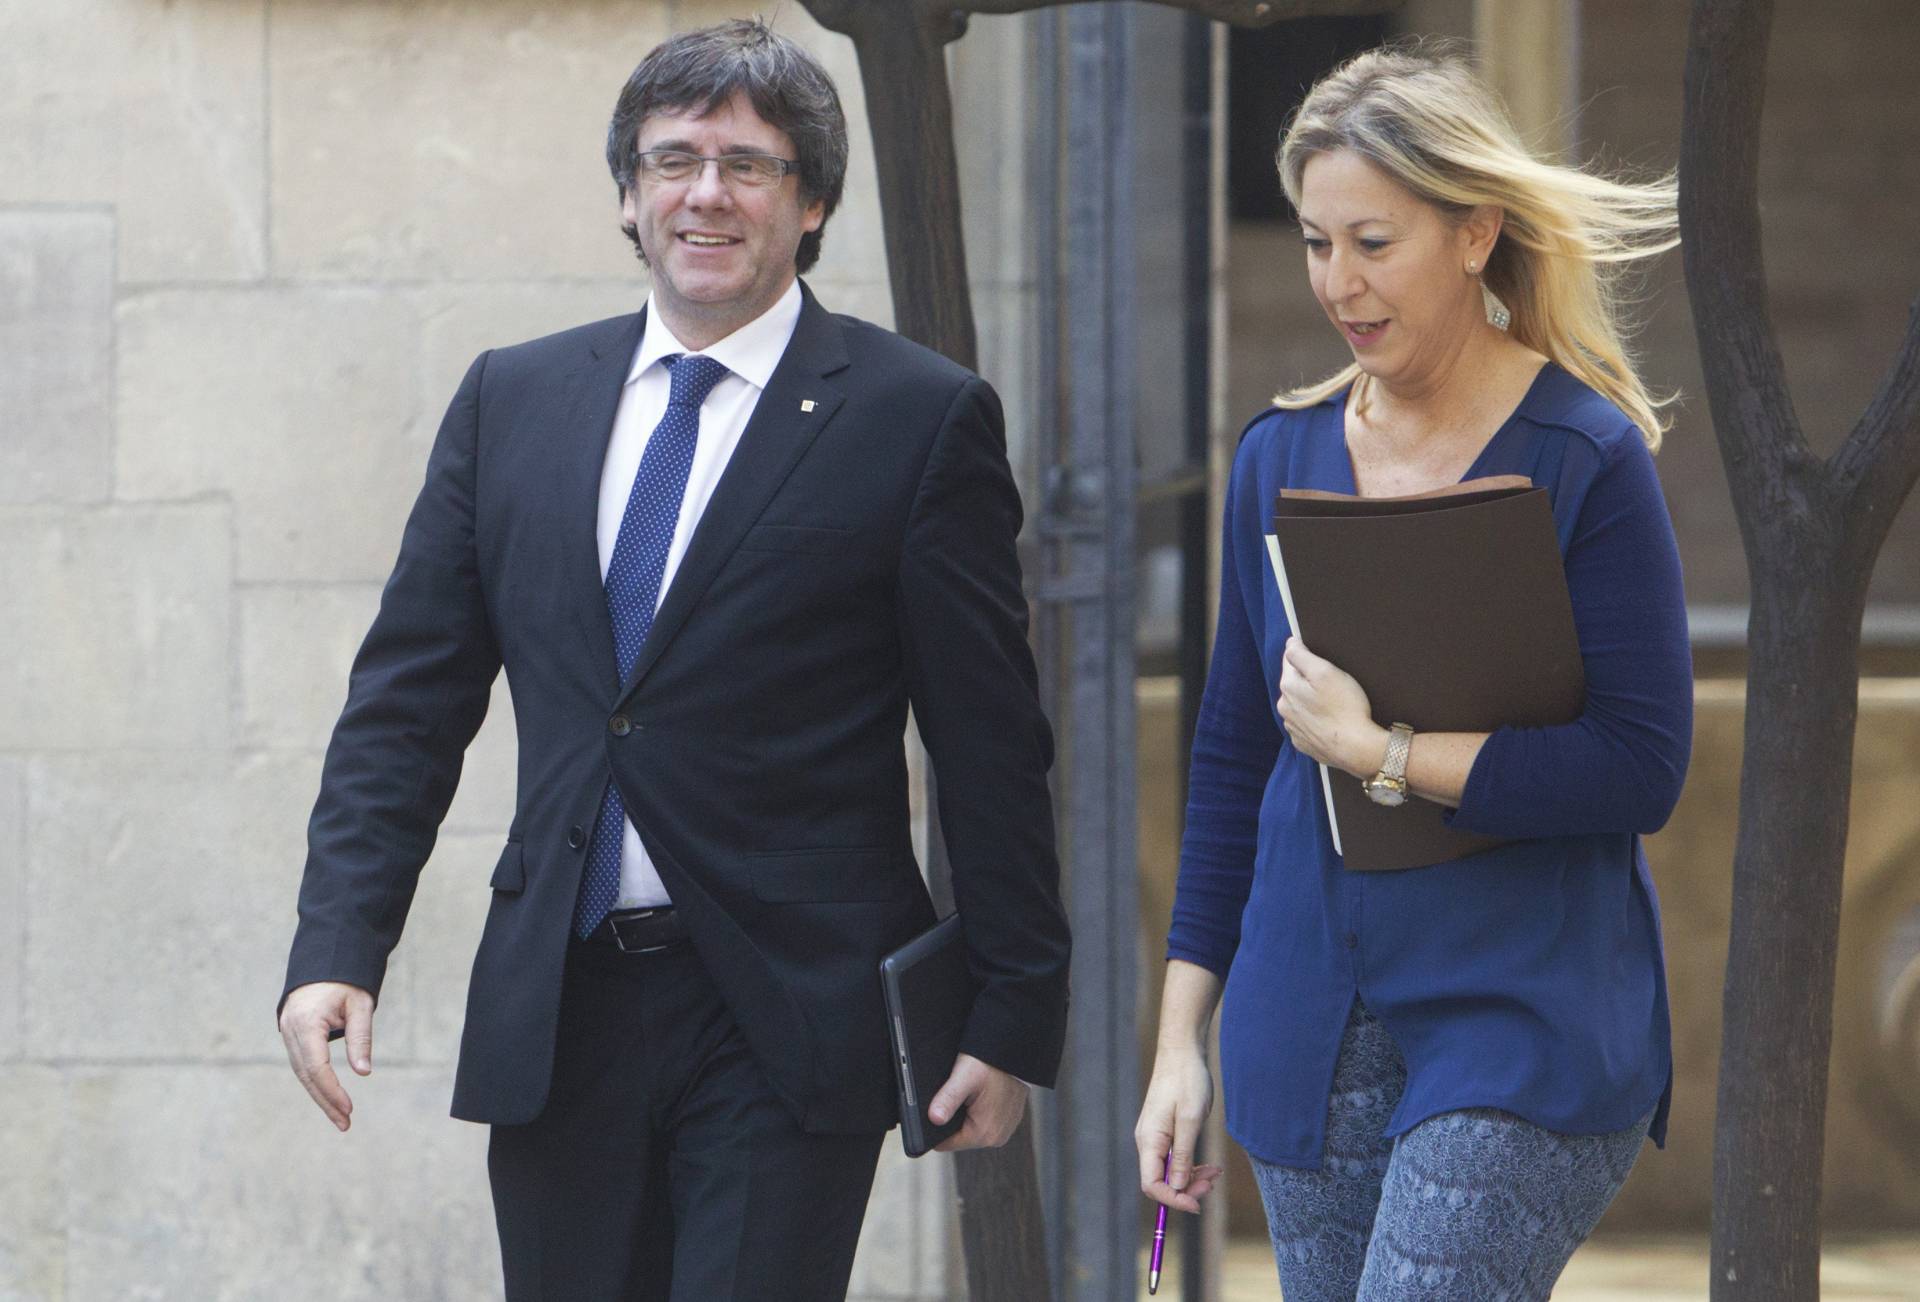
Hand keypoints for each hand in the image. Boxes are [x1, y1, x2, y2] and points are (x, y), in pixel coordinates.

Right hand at [278, 981, 375, 1131]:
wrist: (325, 958)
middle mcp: (290, 1030)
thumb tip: (364, 1072)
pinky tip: (328, 1096)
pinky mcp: (290, 1034)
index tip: (348, 1109)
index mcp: (306, 1022)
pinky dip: (314, 1081)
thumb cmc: (346, 980)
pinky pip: (301, 1063)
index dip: (331, 1090)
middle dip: (325, 1100)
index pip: (316, 1066)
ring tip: (340, 1117)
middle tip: (344, 1123)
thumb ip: (360, 1037)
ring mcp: (286, 1032)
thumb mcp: (360, 1005)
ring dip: (319, 1095)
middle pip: (306, 1075)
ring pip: (301, 1072)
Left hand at [929, 1053, 1027, 1150]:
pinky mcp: (1008, 1121)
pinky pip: (984, 1120)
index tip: (938, 1106)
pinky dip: (978, 1109)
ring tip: (969, 1091)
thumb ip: (947, 1099)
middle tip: (956, 1093)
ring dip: (965, 1113)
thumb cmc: (990, 1062)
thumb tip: (933, 1119)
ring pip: (970, 1128)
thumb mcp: (964, 1078)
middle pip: (959, 1136)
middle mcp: (997, 1137)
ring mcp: (1004, 1130)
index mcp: (985, 1133)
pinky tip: (980, 1093)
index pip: (945, 1143)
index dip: (936, 1125)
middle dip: (952, 1118)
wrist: (1015, 1051)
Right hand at [1134, 1047, 1224, 1213]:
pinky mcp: (1165, 1133)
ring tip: (1215, 1174)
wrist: (1183, 1052)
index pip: (1152, 1185)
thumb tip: (1176, 1188)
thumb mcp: (1189, 1120)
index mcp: (1149, 1141)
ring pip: (1170, 1172)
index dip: (1173, 1200)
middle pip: (1161, 1181)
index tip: (1198, 1205)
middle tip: (1213, 1184)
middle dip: (1187, 1190)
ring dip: (1192, 1179)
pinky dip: (1191, 1167)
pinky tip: (1209, 1166)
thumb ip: (1182, 1156)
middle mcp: (1148, 1142)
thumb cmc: (1187, 1081)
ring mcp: (1155, 1137)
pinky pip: (1175, 1160)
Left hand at [1277, 636, 1387, 777]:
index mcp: (1288, 687)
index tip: (1324, 664)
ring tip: (1335, 705)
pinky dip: (1317, 721)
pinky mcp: (1304, 743)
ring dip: (1312, 702)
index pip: (1291, 660)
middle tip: (1335, 686)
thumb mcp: (1325, 672)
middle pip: (1295, 684)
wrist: (1356, 748)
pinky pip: (1308, 725)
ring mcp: (1293, 727)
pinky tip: (1332, 722)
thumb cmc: (1345, 707)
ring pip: (1301, 706)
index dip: (1307, 657)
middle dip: (1310, 681)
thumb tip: (1290, 643)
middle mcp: (1285, 707)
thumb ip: (1302, 655)